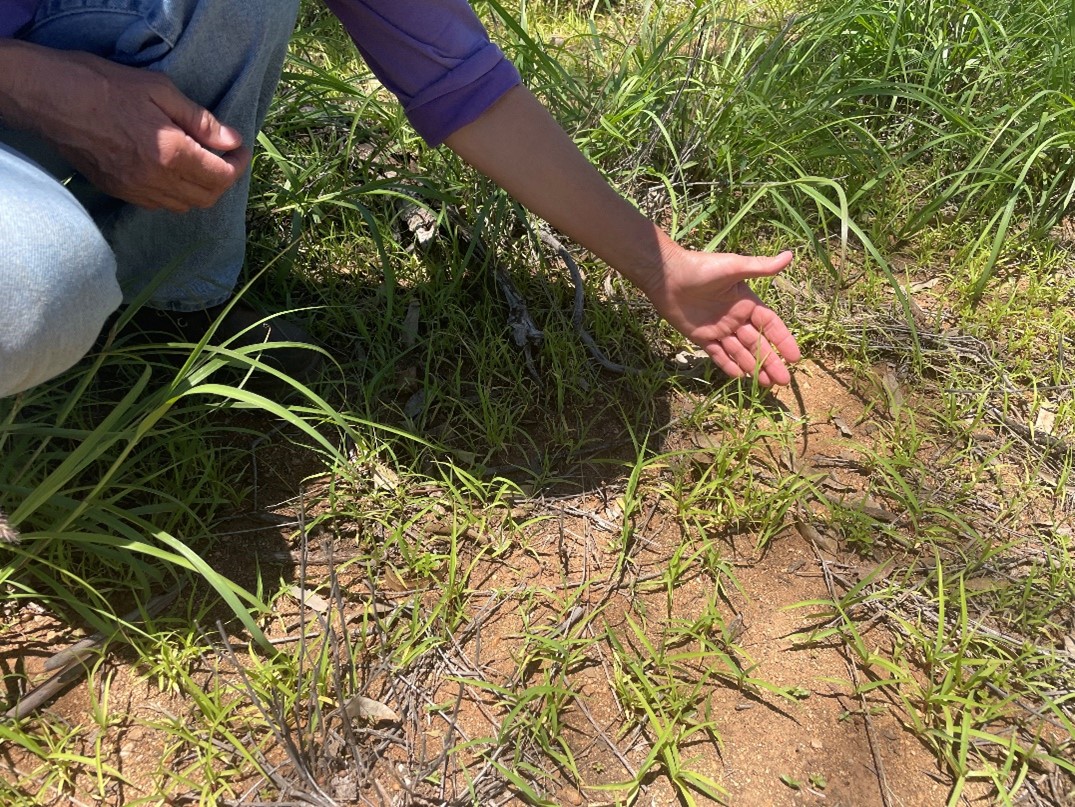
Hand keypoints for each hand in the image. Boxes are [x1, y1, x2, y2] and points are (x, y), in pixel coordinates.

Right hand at [4, 42, 247, 211]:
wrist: (52, 99)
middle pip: (208, 197)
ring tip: (201, 164)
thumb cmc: (106, 86)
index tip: (240, 148)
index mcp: (172, 154)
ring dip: (201, 190)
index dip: (239, 164)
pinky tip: (174, 173)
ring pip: (185, 206)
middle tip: (224, 156)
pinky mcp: (119, 192)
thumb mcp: (161, 91)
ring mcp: (136, 190)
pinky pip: (160, 205)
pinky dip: (176, 195)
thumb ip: (201, 121)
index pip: (222, 176)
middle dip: (223, 179)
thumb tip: (232, 140)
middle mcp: (157, 180)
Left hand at [640, 248, 800, 386]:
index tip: (795, 358)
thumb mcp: (734, 267)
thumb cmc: (702, 268)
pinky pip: (718, 354)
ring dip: (753, 367)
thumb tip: (789, 255)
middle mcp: (735, 318)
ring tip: (766, 384)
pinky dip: (728, 365)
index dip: (782, 341)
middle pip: (757, 343)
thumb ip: (760, 267)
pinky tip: (740, 378)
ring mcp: (718, 329)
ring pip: (740, 352)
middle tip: (783, 381)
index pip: (770, 325)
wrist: (667, 276)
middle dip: (771, 362)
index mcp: (746, 302)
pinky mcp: (701, 337)